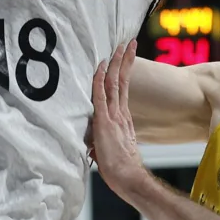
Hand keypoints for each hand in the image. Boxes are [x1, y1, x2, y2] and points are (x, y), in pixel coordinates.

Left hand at [90, 42, 150, 197]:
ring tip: (119, 46)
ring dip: (116, 63)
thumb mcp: (111, 146)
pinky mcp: (104, 121)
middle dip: (124, 60)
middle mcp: (120, 112)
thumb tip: (92, 136)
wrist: (127, 177)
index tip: (126, 56)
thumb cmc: (119, 168)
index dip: (124, 71)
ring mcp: (113, 115)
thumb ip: (103, 137)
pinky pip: (101, 95)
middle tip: (127, 43)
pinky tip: (101, 65)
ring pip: (114, 83)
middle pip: (122, 80)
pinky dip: (100, 78)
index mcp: (123, 117)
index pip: (123, 89)